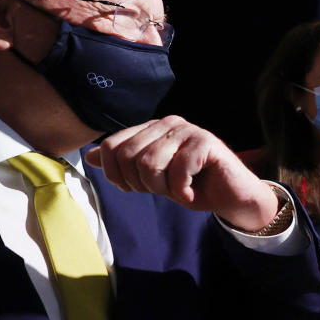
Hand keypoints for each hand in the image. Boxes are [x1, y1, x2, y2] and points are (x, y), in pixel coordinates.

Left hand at [83, 115, 277, 229]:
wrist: (230, 196)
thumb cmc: (192, 185)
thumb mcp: (151, 178)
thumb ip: (123, 165)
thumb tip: (89, 156)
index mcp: (151, 129)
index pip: (112, 146)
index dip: (116, 174)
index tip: (134, 188)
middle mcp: (167, 123)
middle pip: (128, 156)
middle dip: (141, 183)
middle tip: (162, 190)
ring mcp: (188, 130)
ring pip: (150, 162)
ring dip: (162, 187)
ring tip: (177, 190)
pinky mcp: (206, 142)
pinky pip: (178, 169)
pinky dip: (181, 190)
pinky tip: (191, 192)